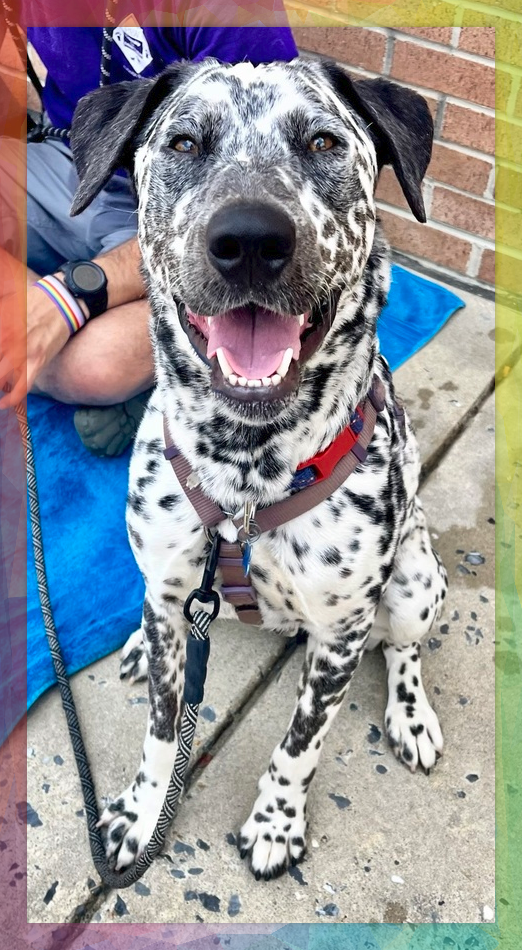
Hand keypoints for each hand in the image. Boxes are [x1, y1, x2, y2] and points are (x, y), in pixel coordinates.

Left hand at [0, 280, 70, 409]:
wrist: (63, 299)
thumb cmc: (35, 298)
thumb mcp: (8, 302)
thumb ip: (2, 319)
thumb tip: (2, 328)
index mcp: (1, 329)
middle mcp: (7, 341)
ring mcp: (22, 353)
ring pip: (1, 379)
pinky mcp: (38, 362)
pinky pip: (21, 388)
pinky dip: (11, 399)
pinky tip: (4, 404)